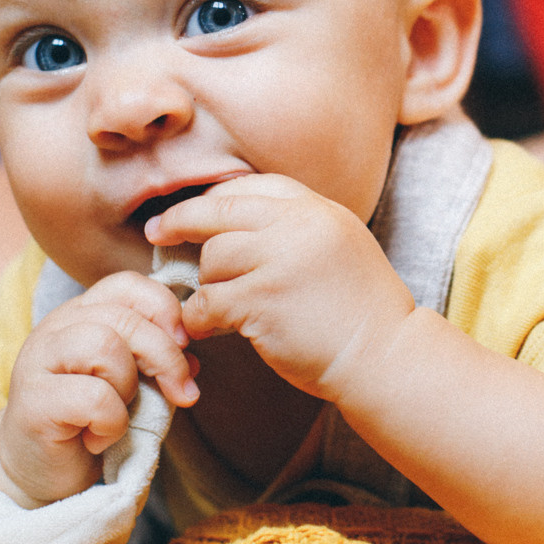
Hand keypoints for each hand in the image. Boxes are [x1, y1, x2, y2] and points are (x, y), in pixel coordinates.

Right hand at [0, 272, 198, 503]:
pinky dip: (110, 423)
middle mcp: (55, 328)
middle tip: (181, 393)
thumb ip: (156, 364)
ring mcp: (37, 361)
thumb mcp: (131, 385)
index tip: (185, 345)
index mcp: (81, 314)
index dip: (164, 309)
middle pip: (124, 318)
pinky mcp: (33, 402)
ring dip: (129, 386)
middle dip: (165, 356)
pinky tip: (97, 439)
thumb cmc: (88, 423)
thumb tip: (194, 362)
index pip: (127, 285)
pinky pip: (93, 398)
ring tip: (119, 413)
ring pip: (104, 346)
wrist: (37, 472)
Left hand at [146, 174, 415, 398]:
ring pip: (212, 258)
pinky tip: (206, 328)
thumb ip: (297, 228)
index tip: (191, 210)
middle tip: (156, 232)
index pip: (252, 186)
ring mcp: (279, 261)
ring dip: (207, 283)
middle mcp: (299, 225)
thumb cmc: (362, 311)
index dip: (216, 198)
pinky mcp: (262, 301)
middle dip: (182, 221)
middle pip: (220, 210)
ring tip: (220, 306)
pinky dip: (199, 317)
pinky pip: (208, 300)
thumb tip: (237, 223)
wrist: (387, 357)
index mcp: (319, 209)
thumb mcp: (339, 246)